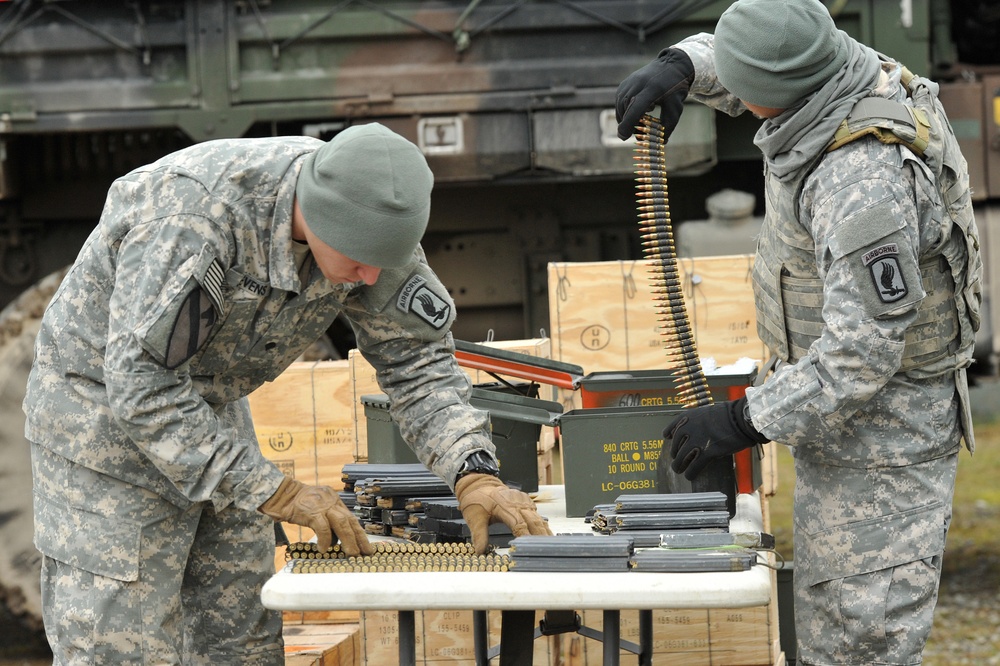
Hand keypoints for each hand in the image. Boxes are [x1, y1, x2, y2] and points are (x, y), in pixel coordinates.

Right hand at [259, 477, 373, 555]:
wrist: (280, 495)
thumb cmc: (297, 505)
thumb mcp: (317, 508)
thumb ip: (328, 521)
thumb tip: (337, 540)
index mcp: (334, 500)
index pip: (351, 517)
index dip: (360, 532)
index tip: (366, 546)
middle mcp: (331, 501)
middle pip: (350, 520)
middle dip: (359, 538)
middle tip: (365, 553)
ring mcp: (322, 505)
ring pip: (342, 523)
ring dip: (348, 540)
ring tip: (351, 554)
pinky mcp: (312, 511)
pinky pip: (323, 527)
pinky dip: (325, 539)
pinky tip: (323, 549)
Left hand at [455, 474, 551, 553]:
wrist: (481, 486)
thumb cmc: (478, 501)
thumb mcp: (474, 518)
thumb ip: (479, 535)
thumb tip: (480, 551)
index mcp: (504, 505)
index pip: (518, 523)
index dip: (525, 535)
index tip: (530, 547)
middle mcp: (517, 502)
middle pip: (533, 521)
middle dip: (540, 536)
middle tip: (546, 550)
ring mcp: (523, 501)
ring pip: (537, 518)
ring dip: (544, 531)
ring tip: (551, 545)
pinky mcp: (526, 502)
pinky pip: (536, 515)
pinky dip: (542, 526)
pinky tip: (547, 536)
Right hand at [615, 47, 694, 140]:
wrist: (672, 66)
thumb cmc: (675, 90)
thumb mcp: (676, 109)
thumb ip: (667, 126)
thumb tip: (659, 143)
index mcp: (652, 89)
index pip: (635, 108)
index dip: (628, 124)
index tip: (624, 137)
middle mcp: (638, 83)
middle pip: (626, 109)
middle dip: (628, 124)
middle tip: (637, 132)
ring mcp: (629, 82)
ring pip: (620, 106)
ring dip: (626, 118)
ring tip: (639, 120)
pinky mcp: (625, 83)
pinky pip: (619, 101)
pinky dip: (624, 110)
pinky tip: (636, 111)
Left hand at [665, 397, 768, 480]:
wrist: (740, 418)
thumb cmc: (729, 414)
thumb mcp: (706, 413)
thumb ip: (697, 422)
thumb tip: (696, 431)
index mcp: (687, 418)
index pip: (671, 430)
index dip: (670, 437)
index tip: (669, 440)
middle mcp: (687, 429)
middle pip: (675, 447)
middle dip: (676, 455)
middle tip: (678, 460)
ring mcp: (696, 442)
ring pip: (681, 459)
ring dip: (679, 466)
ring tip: (679, 470)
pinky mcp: (706, 453)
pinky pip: (694, 467)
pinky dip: (691, 473)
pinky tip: (690, 476)